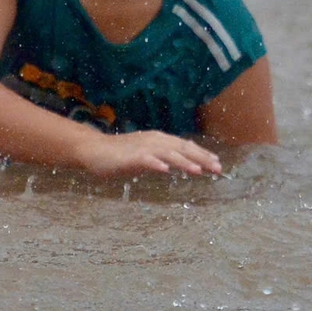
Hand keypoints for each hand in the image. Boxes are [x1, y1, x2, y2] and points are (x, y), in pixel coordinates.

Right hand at [79, 130, 222, 178]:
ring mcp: (143, 148)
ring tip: (198, 170)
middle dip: (201, 158)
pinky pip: (145, 160)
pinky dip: (156, 164)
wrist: (94, 150)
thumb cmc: (121, 154)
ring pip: (168, 154)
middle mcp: (154, 141)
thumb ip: (162, 157)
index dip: (202, 154)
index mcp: (159, 140)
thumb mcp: (146, 155)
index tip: (217, 163)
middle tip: (218, 168)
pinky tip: (166, 170)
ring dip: (184, 161)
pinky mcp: (130, 157)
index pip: (185, 146)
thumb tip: (177, 163)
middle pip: (182, 149)